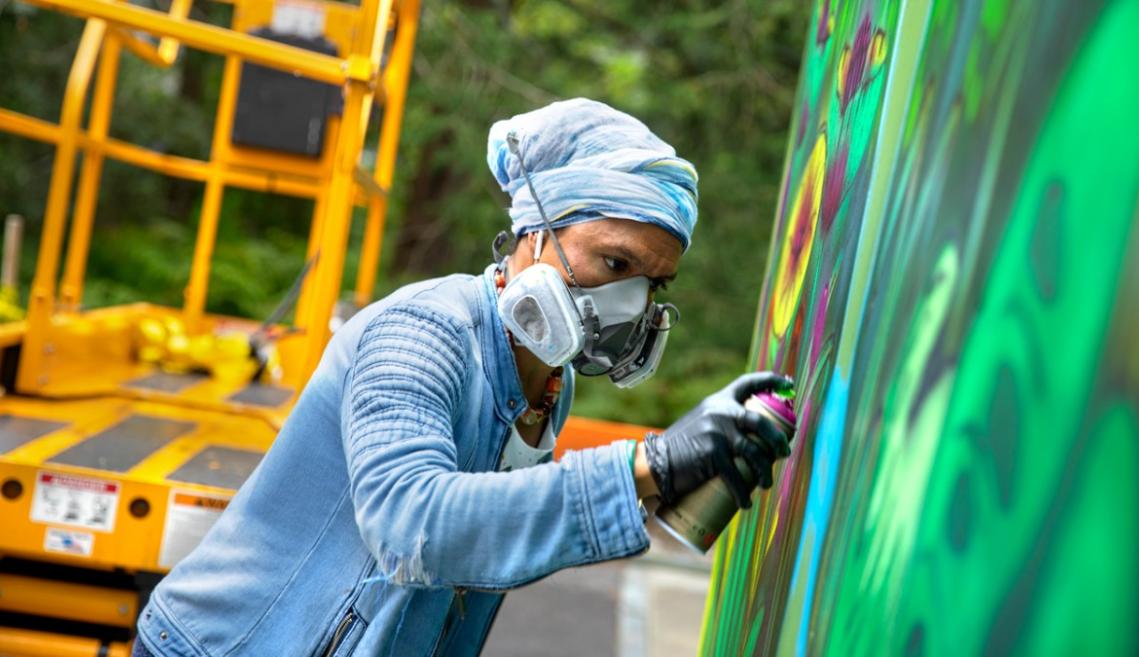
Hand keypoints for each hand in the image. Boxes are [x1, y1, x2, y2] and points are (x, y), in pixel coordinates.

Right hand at [643, 371, 792, 507]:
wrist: (655, 461)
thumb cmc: (681, 446)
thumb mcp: (701, 422)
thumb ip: (721, 421)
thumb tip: (753, 437)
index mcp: (718, 400)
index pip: (748, 383)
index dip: (771, 380)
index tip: (789, 384)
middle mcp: (720, 412)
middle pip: (761, 422)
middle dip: (778, 439)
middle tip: (784, 453)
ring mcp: (717, 433)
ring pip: (755, 453)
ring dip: (765, 472)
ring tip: (766, 484)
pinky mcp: (713, 455)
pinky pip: (737, 477)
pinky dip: (744, 493)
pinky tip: (746, 503)